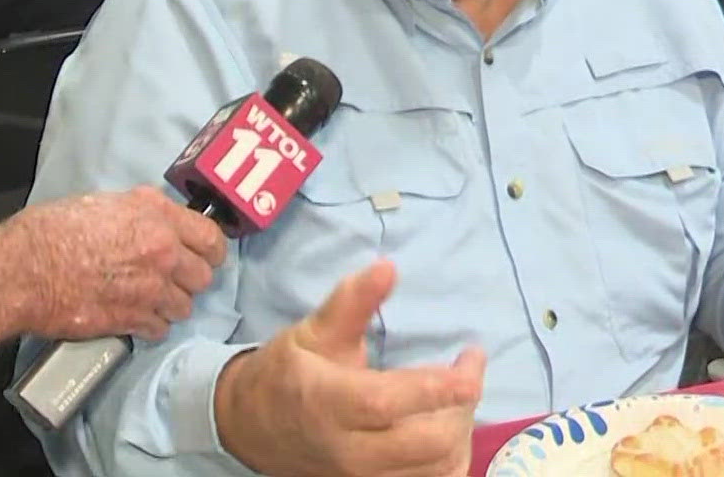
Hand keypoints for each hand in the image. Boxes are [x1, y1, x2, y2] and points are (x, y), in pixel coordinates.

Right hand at [0, 186, 226, 339]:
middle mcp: (162, 252)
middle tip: (171, 279)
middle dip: (189, 279)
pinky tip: (133, 315)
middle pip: (204, 277)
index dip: (210, 249)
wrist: (23, 271)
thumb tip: (160, 220)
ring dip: (170, 305)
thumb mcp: (106, 203)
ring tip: (148, 299)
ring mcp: (150, 290)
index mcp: (157, 217)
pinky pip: (160, 328)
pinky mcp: (132, 320)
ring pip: (185, 306)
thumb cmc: (54, 230)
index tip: (203, 255)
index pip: (212, 238)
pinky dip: (151, 325)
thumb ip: (143, 212)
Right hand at [215, 261, 485, 476]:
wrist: (250, 428)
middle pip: (426, 443)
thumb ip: (353, 301)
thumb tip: (388, 267)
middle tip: (467, 369)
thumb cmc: (286, 373)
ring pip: (436, 469)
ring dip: (462, 432)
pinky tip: (449, 428)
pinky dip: (452, 459)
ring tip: (459, 397)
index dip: (436, 386)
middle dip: (462, 404)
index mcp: (328, 403)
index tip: (472, 358)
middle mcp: (349, 450)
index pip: (388, 403)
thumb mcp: (313, 331)